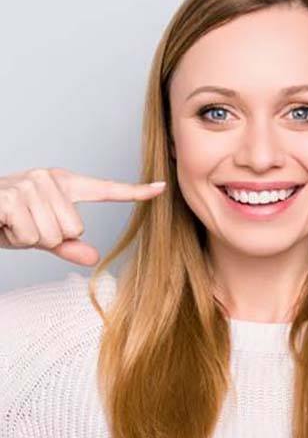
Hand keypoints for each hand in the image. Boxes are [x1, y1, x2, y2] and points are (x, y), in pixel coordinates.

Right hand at [0, 167, 166, 265]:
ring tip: (13, 223)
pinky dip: (16, 238)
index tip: (161, 188)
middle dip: (47, 238)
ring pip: (53, 235)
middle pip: (75, 229)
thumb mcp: (41, 235)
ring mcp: (31, 184)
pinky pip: (31, 235)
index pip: (106, 189)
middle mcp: (50, 179)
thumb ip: (68, 245)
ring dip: (29, 238)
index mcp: (64, 184)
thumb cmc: (7, 220)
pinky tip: (4, 223)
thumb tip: (93, 258)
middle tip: (25, 225)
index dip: (135, 191)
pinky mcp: (12, 196)